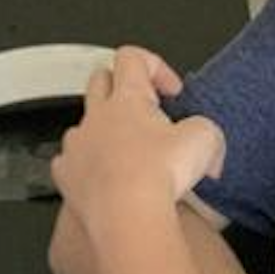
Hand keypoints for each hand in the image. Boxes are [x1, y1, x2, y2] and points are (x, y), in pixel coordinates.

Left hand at [51, 46, 225, 223]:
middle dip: (123, 88)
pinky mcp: (67, 173)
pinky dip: (86, 165)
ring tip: (128, 150)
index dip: (155, 67)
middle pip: (100, 79)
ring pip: (84, 121)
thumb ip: (205, 128)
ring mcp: (78, 144)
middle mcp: (97, 115)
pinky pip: (70, 160)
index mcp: (127, 99)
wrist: (126, 216)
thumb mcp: (205, 139)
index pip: (132, 57)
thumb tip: (207, 141)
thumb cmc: (157, 177)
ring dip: (103, 129)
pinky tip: (106, 178)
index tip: (171, 91)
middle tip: (147, 110)